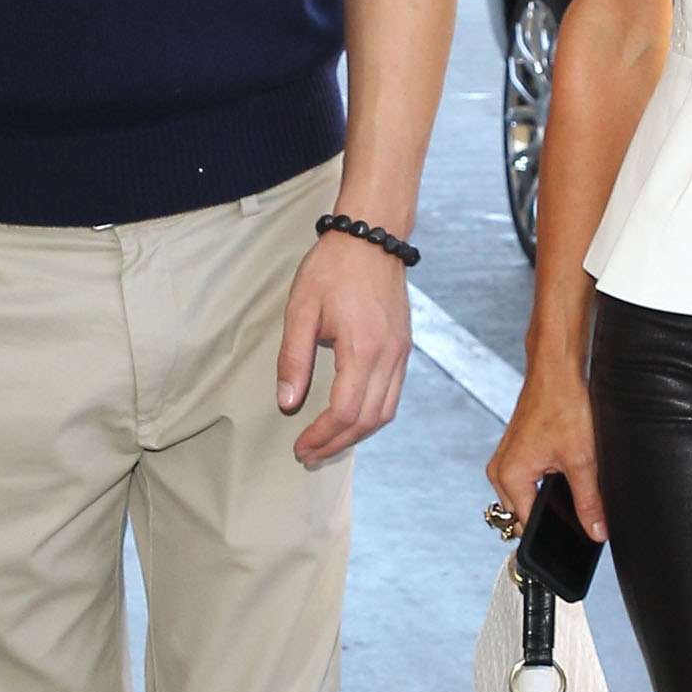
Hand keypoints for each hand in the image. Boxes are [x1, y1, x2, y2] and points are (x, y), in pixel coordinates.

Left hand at [276, 231, 411, 465]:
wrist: (371, 236)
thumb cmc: (333, 268)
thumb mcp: (301, 309)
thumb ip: (293, 358)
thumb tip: (287, 402)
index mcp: (363, 349)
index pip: (345, 411)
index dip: (321, 435)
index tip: (299, 446)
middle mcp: (389, 356)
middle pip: (368, 420)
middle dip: (337, 443)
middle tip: (309, 454)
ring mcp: (401, 353)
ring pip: (385, 412)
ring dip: (356, 434)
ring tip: (328, 443)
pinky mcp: (403, 347)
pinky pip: (392, 394)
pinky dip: (371, 415)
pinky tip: (350, 417)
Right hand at [487, 358, 605, 543]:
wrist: (556, 371)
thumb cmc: (563, 405)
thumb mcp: (582, 461)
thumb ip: (589, 501)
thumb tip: (596, 531)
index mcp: (509, 477)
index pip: (528, 525)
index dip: (553, 534)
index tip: (574, 540)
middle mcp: (499, 471)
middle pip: (525, 514)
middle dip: (550, 515)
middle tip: (579, 508)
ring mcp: (505, 461)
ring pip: (527, 497)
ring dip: (547, 497)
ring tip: (570, 479)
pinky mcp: (514, 452)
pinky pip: (527, 481)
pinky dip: (544, 483)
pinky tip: (563, 470)